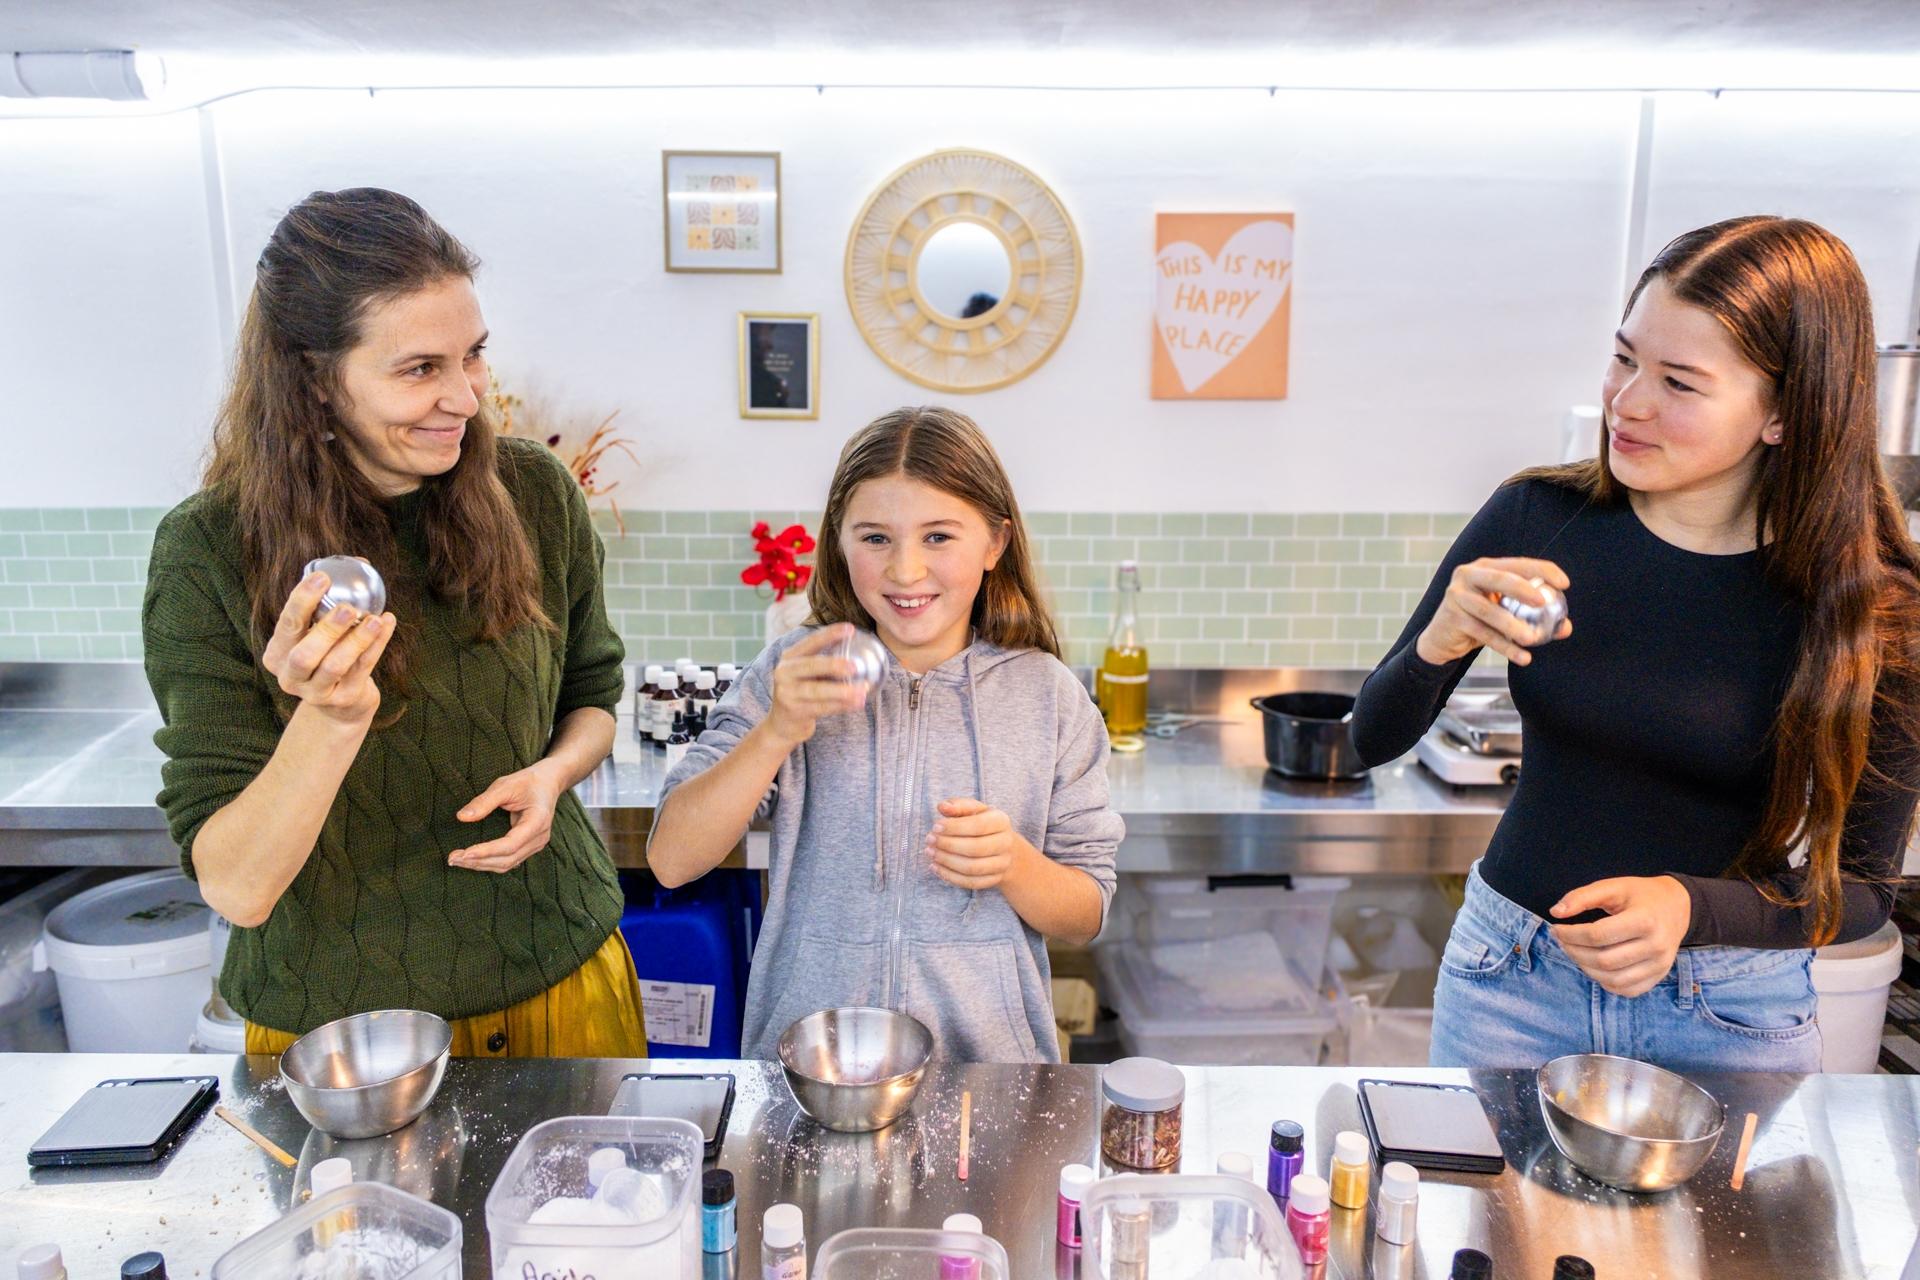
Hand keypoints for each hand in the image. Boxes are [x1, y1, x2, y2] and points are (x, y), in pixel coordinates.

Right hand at [261, 568, 395, 725]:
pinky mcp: (343, 699)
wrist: (340, 701)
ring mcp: (316, 692)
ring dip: (356, 641)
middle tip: (347, 608)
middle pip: (303, 655)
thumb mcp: (318, 630)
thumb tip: (360, 562)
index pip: (286, 625)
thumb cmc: (327, 652)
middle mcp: (291, 676)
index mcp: (277, 653)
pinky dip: (376, 646)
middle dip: (326, 630)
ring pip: (335, 666)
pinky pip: (362, 669)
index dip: (302, 601)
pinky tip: (386, 624)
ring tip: (374, 619)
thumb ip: (330, 599)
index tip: (322, 578)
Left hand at [450, 761, 566, 872]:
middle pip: (507, 859)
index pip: (510, 844)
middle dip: (478, 861)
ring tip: (457, 860)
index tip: (464, 853)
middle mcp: (539, 838)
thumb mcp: (505, 785)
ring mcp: (536, 845)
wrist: (547, 783)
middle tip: (452, 858)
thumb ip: (484, 801)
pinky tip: (472, 860)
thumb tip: (461, 817)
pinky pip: (509, 861)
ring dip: (481, 865)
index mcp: (538, 821)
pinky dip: (489, 862)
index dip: (487, 851)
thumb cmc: (526, 782)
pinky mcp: (529, 847)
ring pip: (507, 864)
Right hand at [762, 623, 867, 748]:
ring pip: (818, 690)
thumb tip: (859, 653)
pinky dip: (842, 705)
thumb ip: (822, 663)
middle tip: (855, 667)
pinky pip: (822, 707)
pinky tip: (857, 703)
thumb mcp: (805, 674)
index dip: (830, 634)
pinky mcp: (795, 711)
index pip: (811, 642)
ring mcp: (787, 693)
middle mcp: (784, 672)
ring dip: (843, 690)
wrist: (783, 724)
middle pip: (812, 665)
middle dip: (834, 665)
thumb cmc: (802, 693)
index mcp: (789, 657)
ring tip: (863, 690)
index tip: (850, 629)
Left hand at [926, 798, 1034, 891]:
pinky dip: (950, 876)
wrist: (1002, 846)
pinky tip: (936, 867)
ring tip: (930, 853)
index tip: (935, 827)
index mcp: (1001, 821)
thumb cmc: (981, 824)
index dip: (954, 827)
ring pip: (972, 868)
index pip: (978, 825)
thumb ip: (958, 806)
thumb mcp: (972, 809)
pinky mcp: (994, 879)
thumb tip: (942, 807)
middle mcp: (1005, 843)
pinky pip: (971, 882)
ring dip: (947, 861)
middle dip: (948, 845)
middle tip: (930, 840)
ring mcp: (1002, 864)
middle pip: (975, 848)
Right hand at [1414, 556, 1572, 666]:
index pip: (1518, 564)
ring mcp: (1457, 596)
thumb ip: (1533, 617)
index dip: (1542, 570)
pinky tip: (1522, 657)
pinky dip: (1504, 646)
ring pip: (1489, 610)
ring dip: (1512, 625)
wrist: (1442, 639)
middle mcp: (1468, 575)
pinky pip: (1482, 633)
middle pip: (1499, 578)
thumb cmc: (1480, 620)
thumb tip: (1565, 627)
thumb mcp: (1506, 613)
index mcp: (1486, 567)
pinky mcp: (1452, 618)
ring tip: (1532, 639)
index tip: (1564, 584)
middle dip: (1522, 588)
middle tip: (1542, 602)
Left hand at [1549, 875, 1692, 997]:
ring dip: (1586, 969)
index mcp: (1645, 920)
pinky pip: (1627, 990)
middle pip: (1604, 960)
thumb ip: (1583, 896)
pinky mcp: (1659, 977)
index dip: (1571, 934)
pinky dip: (1605, 982)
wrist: (1678, 907)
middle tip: (1561, 941)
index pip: (1598, 935)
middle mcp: (1656, 946)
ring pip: (1613, 979)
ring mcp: (1660, 965)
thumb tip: (1556, 912)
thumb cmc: (1641, 895)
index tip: (1556, 927)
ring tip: (1574, 952)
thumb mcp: (1614, 887)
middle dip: (1574, 952)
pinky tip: (1594, 966)